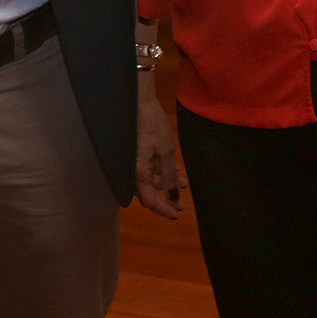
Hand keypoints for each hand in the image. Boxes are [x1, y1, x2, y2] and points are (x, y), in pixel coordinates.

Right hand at [134, 79, 184, 218]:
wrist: (139, 102)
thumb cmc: (152, 126)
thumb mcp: (166, 152)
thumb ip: (169, 177)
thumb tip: (173, 198)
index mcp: (138, 173)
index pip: (149, 201)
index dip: (163, 209)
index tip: (176, 215)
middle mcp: (133, 171)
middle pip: (148, 193)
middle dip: (166, 198)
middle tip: (181, 205)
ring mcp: (134, 162)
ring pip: (150, 181)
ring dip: (166, 184)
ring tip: (184, 184)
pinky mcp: (137, 154)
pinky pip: (148, 170)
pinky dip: (161, 173)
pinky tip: (174, 170)